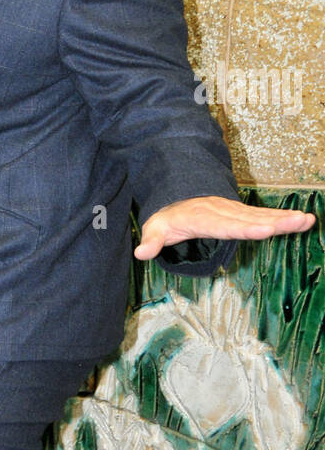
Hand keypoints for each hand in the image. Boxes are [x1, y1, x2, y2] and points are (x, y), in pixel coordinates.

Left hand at [135, 196, 315, 259]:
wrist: (176, 197)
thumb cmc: (167, 217)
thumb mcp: (155, 227)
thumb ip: (151, 241)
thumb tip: (141, 252)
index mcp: (202, 217)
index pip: (225, 225)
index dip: (244, 228)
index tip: (264, 231)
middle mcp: (222, 212)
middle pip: (251, 219)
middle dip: (276, 221)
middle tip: (300, 221)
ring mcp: (233, 210)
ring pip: (261, 216)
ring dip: (285, 219)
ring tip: (308, 220)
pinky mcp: (241, 213)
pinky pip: (263, 216)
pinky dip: (282, 218)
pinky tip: (301, 221)